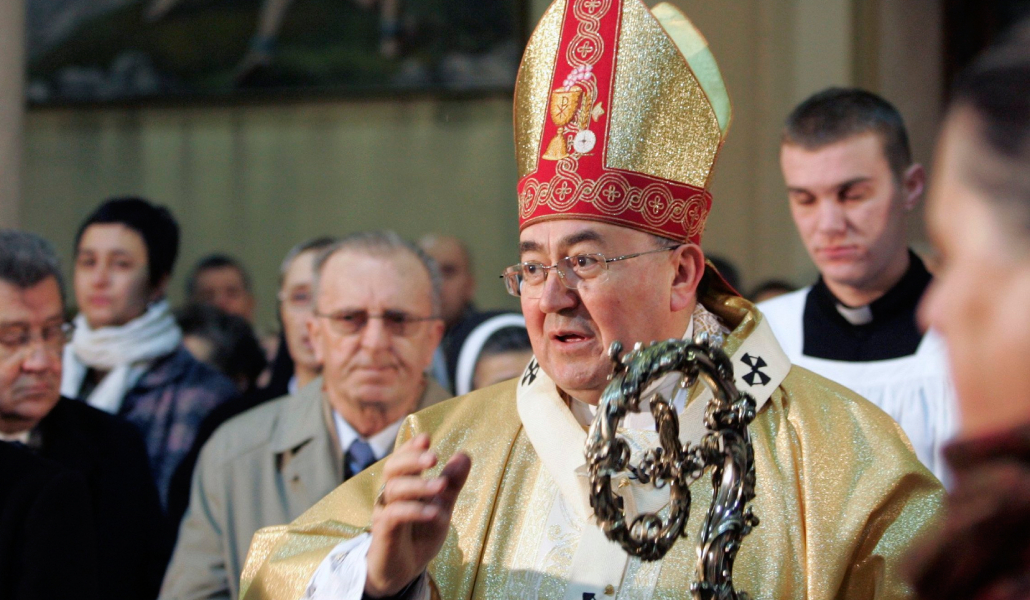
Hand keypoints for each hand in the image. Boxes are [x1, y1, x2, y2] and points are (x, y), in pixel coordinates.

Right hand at [364, 434, 470, 597]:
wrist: (403, 571)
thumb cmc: (419, 535)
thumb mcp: (442, 507)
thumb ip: (451, 484)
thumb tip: (464, 454)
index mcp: (404, 485)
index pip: (403, 459)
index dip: (411, 447)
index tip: (426, 438)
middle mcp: (390, 494)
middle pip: (392, 468)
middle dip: (412, 459)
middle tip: (434, 457)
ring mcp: (385, 512)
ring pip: (394, 489)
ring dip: (419, 485)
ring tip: (441, 486)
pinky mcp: (383, 532)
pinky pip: (394, 515)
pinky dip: (415, 510)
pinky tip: (434, 513)